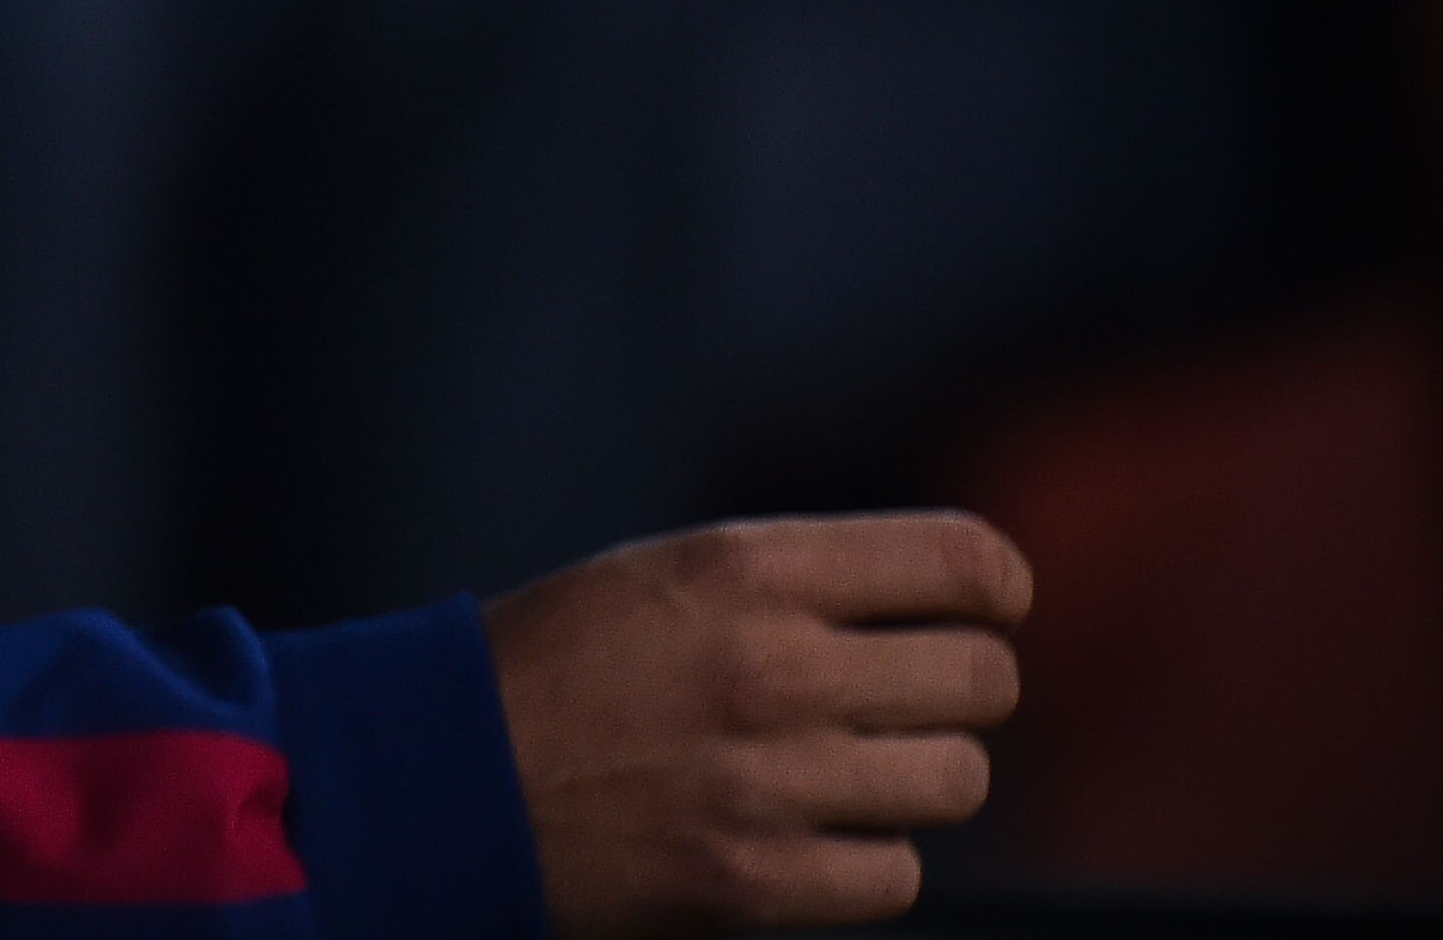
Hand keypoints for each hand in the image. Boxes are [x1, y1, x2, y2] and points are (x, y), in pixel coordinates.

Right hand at [486, 513, 1029, 936]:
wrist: (444, 774)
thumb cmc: (559, 662)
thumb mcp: (668, 573)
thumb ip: (798, 582)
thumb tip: (951, 608)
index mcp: (745, 567)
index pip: (962, 561)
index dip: (997, 585)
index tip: (989, 606)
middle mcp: (773, 666)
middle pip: (982, 677)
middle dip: (960, 687)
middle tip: (903, 699)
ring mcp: (770, 781)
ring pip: (956, 780)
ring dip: (915, 777)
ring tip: (845, 770)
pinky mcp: (756, 880)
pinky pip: (895, 873)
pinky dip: (862, 858)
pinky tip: (802, 832)